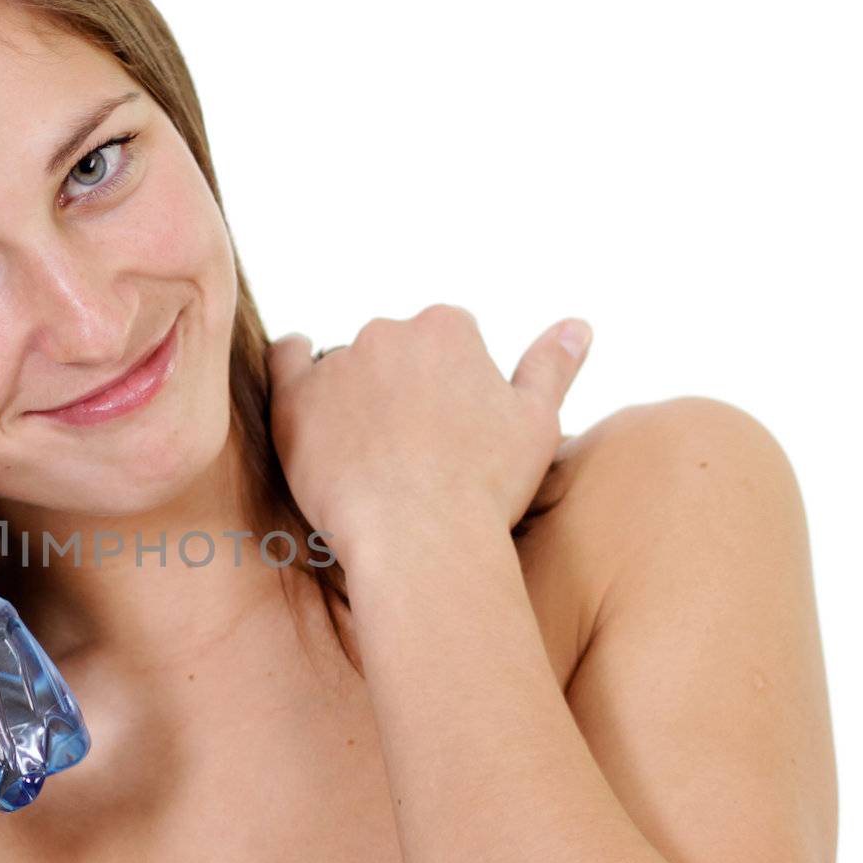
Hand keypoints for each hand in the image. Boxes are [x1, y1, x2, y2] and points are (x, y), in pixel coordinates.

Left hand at [265, 305, 591, 558]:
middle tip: (410, 448)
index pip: (446, 340)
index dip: (448, 385)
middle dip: (401, 387)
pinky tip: (297, 364)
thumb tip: (577, 324)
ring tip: (367, 453)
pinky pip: (285, 360)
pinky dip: (291, 360)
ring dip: (353, 394)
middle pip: (393, 351)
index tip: (449, 427)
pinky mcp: (295, 398)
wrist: (419, 537)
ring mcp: (338, 363)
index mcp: (447, 328)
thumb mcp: (537, 422)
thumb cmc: (485, 487)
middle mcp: (389, 331)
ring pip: (345, 367)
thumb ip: (552, 366)